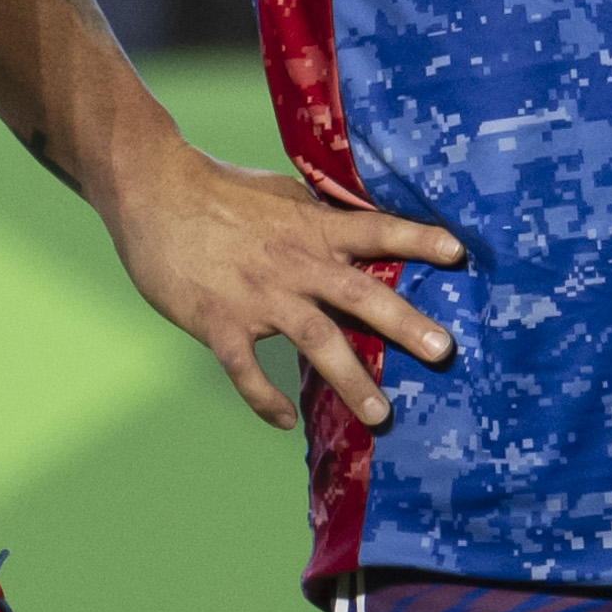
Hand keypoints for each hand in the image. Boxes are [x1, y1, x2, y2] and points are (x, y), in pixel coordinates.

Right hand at [95, 147, 466, 432]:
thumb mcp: (279, 194)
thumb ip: (317, 217)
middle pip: (360, 294)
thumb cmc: (216, 190)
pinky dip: (266, 399)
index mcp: (311, 227)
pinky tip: (286, 421)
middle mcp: (294, 262)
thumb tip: (355, 226)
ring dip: (350, 380)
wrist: (152, 191)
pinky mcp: (219, 321)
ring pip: (314, 340)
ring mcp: (258, 295)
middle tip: (444, 351)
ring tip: (380, 414)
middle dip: (404, 324)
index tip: (459, 254)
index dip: (418, 239)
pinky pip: (247, 370)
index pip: (376, 230)